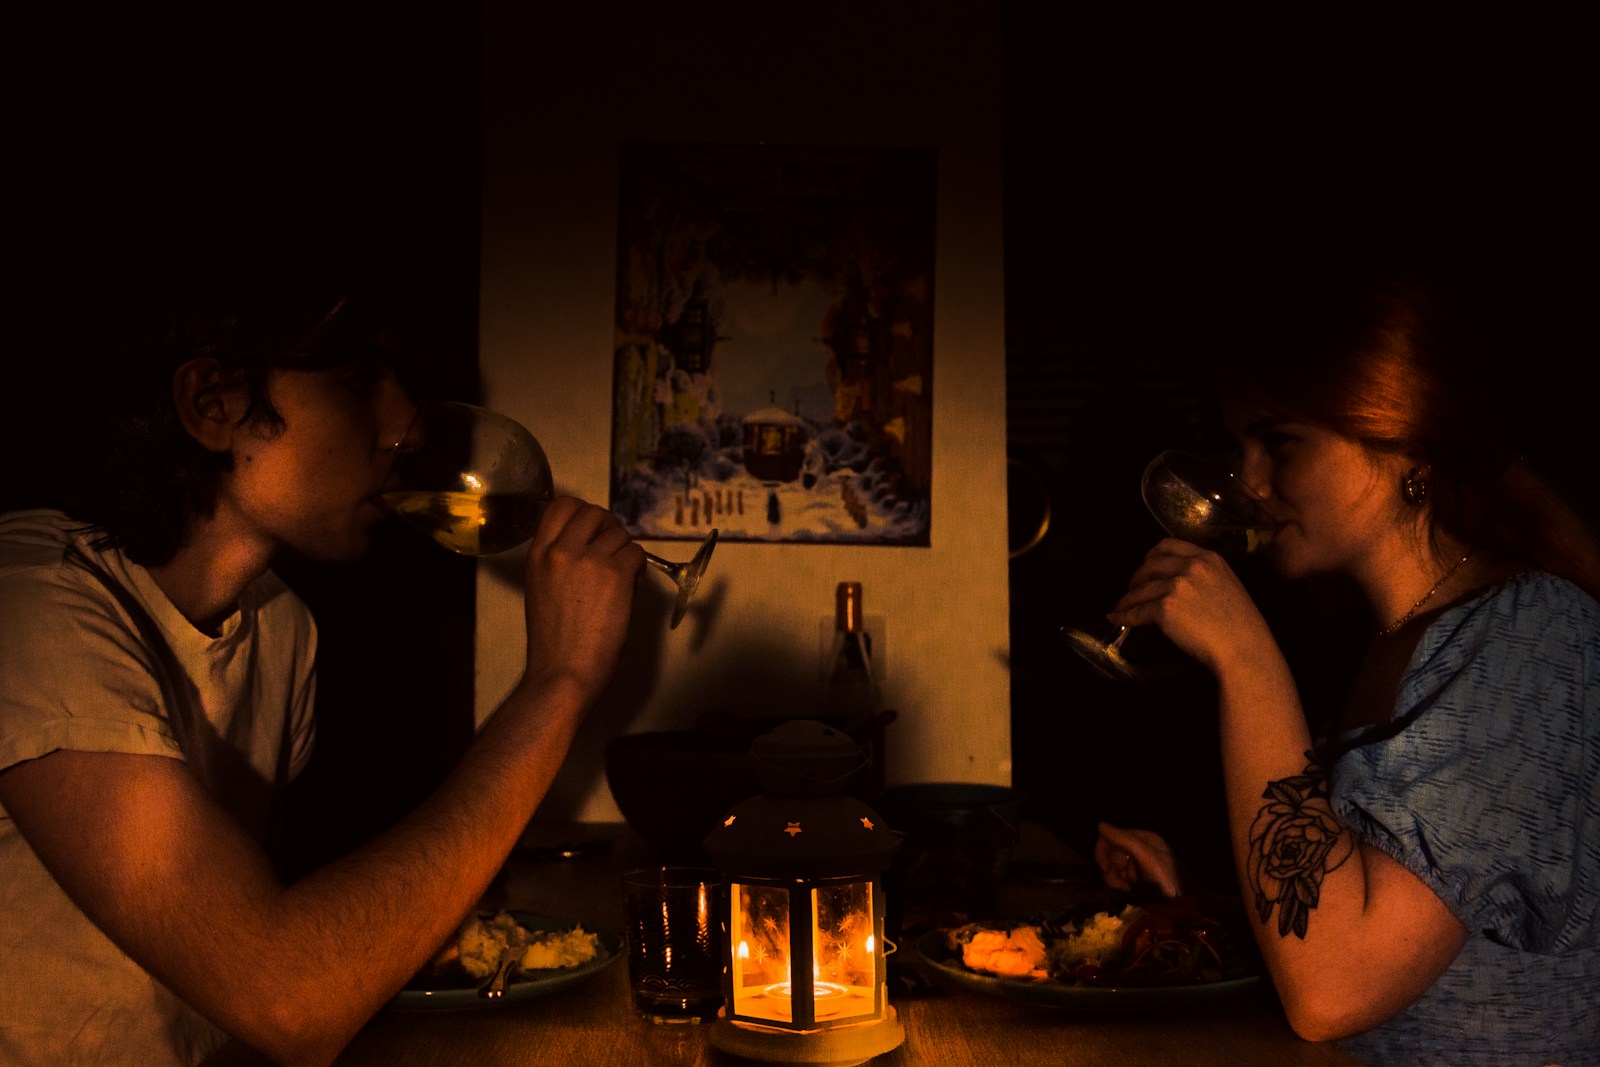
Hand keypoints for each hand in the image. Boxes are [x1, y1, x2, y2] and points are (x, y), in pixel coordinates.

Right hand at [520, 495, 644, 698]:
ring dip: (625, 552)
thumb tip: (593, 543)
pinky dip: (638, 569)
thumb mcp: (542, 588)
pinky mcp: (616, 574)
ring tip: (620, 579)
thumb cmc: (555, 642)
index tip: (592, 530)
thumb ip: (561, 561)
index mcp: (538, 554)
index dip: (582, 513)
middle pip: (594, 513)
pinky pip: (637, 554)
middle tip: (612, 551)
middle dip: (608, 528)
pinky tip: (628, 588)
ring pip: (620, 534)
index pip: (561, 506)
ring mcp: (590, 560)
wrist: (563, 672)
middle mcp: (561, 550)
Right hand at [1094, 821, 1181, 896]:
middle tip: (1121, 885)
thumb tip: (1100, 824)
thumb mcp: (1147, 858)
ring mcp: (1137, 864)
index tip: (1106, 869)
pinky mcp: (1135, 878)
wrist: (1174, 909)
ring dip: (1115, 879)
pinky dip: (1119, 884)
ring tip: (1126, 890)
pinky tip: (1127, 892)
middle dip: (1112, 869)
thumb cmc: (1164, 881)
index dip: (1105, 851)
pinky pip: (1117, 877)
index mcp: (1146, 839)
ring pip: (1112, 866)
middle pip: (1111, 852)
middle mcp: (1140, 848)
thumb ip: (1125, 840)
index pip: (1114, 836)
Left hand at [1107, 538, 1273, 675]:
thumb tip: (1177, 583)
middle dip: (1137, 577)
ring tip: (1122, 606)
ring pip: (1141, 589)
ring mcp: (1177, 586)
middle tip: (1133, 588)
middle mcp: (1191, 567)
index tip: (1146, 564)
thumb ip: (1204, 576)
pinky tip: (1117, 619)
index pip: (1169, 545)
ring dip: (1127, 599)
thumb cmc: (1241, 626)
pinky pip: (1137, 612)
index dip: (1152, 555)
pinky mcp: (1165, 608)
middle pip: (1150, 565)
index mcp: (1209, 558)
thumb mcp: (1228, 586)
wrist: (1244, 649)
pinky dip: (1124, 616)